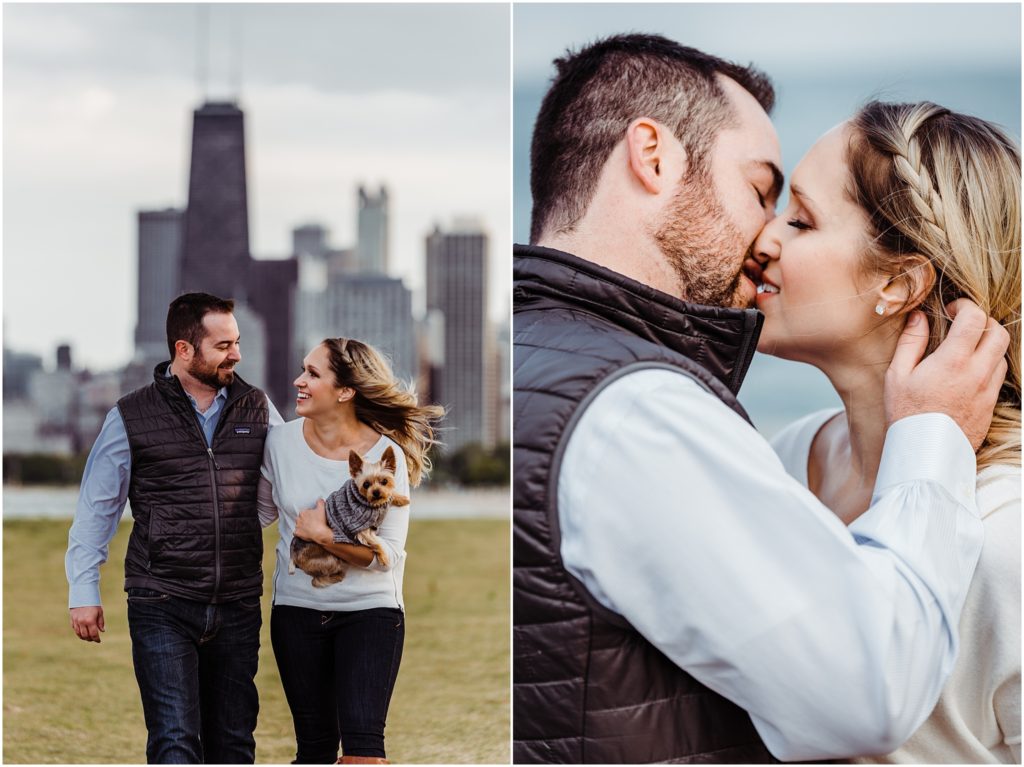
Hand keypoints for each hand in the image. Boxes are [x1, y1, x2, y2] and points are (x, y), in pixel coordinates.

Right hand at [70, 605, 104, 642]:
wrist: (82, 596)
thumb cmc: (93, 603)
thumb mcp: (100, 612)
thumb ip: (100, 622)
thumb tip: (102, 631)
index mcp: (90, 621)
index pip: (93, 634)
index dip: (96, 639)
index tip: (99, 641)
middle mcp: (82, 622)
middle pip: (85, 636)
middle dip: (90, 639)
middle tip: (94, 639)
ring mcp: (76, 621)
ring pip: (79, 634)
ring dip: (84, 637)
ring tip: (88, 638)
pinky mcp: (72, 620)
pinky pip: (75, 629)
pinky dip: (78, 633)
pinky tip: (82, 633)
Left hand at [294, 499, 331, 545]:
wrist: (320, 533)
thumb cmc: (320, 521)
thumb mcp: (322, 508)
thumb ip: (320, 502)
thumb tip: (319, 499)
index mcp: (303, 512)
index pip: (305, 512)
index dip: (310, 514)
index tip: (314, 517)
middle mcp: (298, 518)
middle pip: (300, 518)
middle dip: (304, 520)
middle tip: (312, 523)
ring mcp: (297, 526)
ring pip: (298, 525)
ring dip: (302, 526)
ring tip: (309, 528)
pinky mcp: (297, 533)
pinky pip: (296, 533)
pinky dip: (299, 533)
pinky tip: (305, 533)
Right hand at [885, 300, 1009, 449]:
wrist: (923, 453)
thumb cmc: (905, 413)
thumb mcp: (897, 375)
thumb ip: (911, 342)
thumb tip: (919, 317)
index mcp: (952, 361)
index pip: (975, 319)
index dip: (965, 306)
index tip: (952, 310)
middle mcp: (977, 373)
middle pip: (998, 332)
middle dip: (983, 322)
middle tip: (964, 325)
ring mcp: (987, 390)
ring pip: (1002, 354)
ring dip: (988, 345)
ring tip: (966, 350)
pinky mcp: (990, 405)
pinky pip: (998, 376)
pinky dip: (988, 366)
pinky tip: (969, 372)